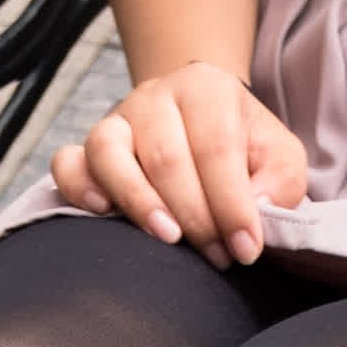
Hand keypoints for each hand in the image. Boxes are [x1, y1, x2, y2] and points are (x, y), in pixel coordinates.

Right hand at [51, 60, 308, 267]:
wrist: (201, 126)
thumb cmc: (243, 151)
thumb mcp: (279, 159)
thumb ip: (279, 182)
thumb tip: (255, 210)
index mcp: (207, 89)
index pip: (216, 147)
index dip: (232, 204)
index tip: (245, 249)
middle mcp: (155, 96)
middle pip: (166, 156)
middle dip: (194, 216)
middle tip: (215, 257)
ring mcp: (115, 120)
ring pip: (109, 152)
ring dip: (138, 201)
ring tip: (167, 238)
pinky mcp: (86, 149)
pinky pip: (67, 163)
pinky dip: (79, 187)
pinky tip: (103, 213)